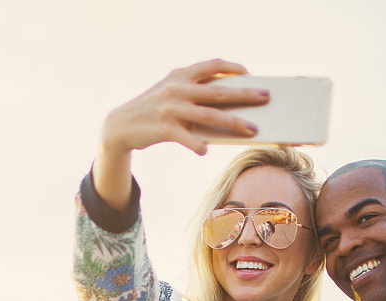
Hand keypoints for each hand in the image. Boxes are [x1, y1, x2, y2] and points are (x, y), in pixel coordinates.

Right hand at [101, 59, 267, 157]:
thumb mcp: (171, 93)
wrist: (120, 126)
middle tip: (265, 98)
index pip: (212, 65)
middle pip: (219, 92)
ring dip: (234, 123)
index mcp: (180, 75)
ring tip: (252, 129)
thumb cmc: (154, 110)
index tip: (249, 74)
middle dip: (245, 95)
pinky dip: (199, 145)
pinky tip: (206, 150)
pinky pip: (189, 138)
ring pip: (210, 116)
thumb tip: (228, 103)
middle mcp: (177, 88)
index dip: (232, 68)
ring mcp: (171, 108)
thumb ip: (194, 93)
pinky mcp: (164, 129)